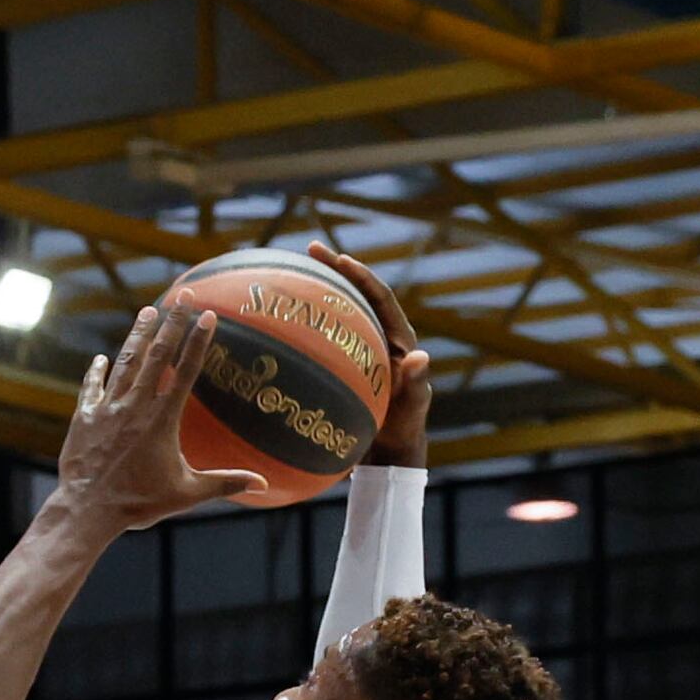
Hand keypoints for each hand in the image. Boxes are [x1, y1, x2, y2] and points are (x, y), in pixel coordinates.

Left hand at [56, 306, 254, 534]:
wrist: (88, 511)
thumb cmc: (138, 504)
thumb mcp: (185, 495)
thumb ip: (223, 483)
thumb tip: (262, 485)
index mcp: (161, 420)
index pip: (185, 372)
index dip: (198, 341)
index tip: (208, 315)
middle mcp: (135, 407)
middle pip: (156, 356)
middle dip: (171, 323)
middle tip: (181, 296)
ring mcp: (107, 410)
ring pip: (124, 364)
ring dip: (137, 337)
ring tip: (146, 312)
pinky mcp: (83, 419)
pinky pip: (91, 388)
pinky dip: (97, 373)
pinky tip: (100, 359)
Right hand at [300, 242, 430, 463]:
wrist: (389, 450)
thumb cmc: (403, 431)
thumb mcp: (411, 410)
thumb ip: (417, 385)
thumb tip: (421, 357)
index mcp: (399, 339)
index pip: (380, 297)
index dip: (362, 276)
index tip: (341, 259)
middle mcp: (380, 336)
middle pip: (356, 293)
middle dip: (335, 268)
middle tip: (311, 249)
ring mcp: (360, 348)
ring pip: (339, 310)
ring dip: (318, 289)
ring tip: (290, 270)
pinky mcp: (345, 361)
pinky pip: (325, 336)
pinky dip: (306, 324)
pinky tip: (279, 322)